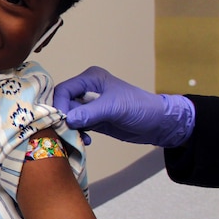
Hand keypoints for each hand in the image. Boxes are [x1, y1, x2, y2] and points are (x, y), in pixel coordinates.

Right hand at [53, 66, 193, 147]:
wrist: (159, 124)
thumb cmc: (141, 107)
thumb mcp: (115, 108)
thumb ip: (90, 112)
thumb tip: (67, 120)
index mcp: (90, 79)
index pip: (63, 90)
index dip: (59, 105)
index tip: (63, 121)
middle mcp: (86, 90)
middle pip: (63, 103)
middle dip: (64, 119)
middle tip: (68, 132)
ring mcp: (89, 105)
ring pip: (68, 116)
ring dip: (71, 129)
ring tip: (80, 138)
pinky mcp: (92, 119)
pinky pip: (76, 126)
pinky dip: (78, 134)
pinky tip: (87, 140)